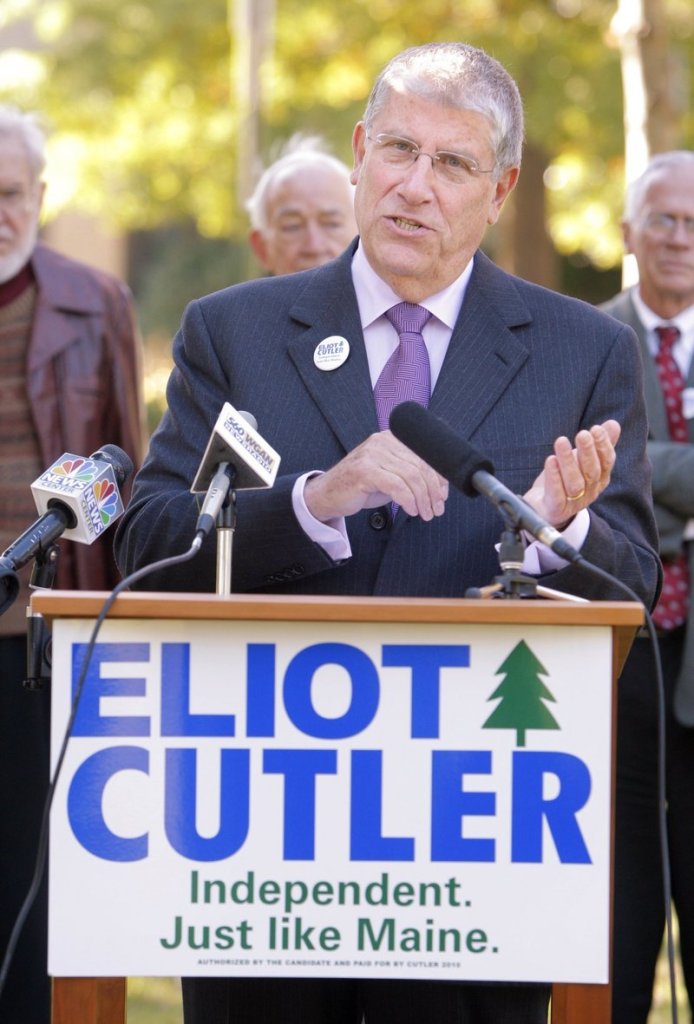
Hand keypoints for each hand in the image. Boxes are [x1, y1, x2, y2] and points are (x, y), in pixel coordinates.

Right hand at [304, 431, 448, 521]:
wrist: (327, 495)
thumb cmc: (361, 486)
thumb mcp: (390, 475)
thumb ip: (411, 474)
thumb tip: (441, 485)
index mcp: (391, 438)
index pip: (424, 454)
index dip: (439, 476)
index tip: (443, 494)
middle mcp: (382, 441)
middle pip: (420, 465)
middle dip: (433, 491)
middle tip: (437, 509)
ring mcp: (372, 455)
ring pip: (411, 477)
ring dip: (423, 499)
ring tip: (426, 514)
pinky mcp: (365, 471)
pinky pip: (396, 486)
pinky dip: (409, 501)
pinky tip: (412, 510)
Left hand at [523, 420, 620, 527]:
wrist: (544, 508)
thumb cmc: (565, 479)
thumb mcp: (582, 460)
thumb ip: (599, 444)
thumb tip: (613, 424)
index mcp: (599, 479)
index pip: (606, 462)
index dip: (603, 446)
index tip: (596, 429)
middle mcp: (589, 492)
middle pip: (591, 472)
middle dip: (588, 452)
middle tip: (583, 433)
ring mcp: (573, 503)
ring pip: (574, 483)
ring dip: (568, 461)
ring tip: (561, 441)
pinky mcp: (555, 510)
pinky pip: (556, 495)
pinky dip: (554, 477)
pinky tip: (550, 460)